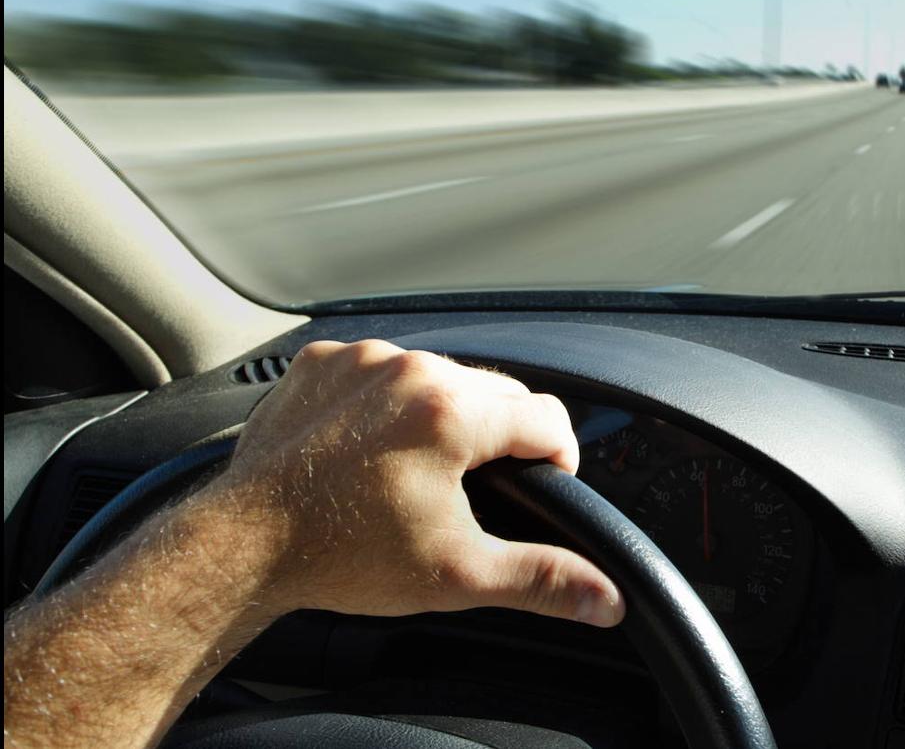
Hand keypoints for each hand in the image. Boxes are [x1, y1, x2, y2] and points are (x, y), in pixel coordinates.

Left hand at [209, 339, 624, 626]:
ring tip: (418, 469)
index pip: (547, 418)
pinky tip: (373, 447)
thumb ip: (541, 578)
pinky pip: (383, 370)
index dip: (558, 458)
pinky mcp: (323, 362)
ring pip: (440, 376)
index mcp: (451, 413)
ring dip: (445, 414)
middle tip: (471, 489)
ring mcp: (362, 361)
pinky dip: (389, 402)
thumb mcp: (457, 573)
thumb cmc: (342, 555)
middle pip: (496, 392)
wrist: (243, 545)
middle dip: (498, 437)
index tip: (544, 484)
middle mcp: (410, 371)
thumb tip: (606, 598)